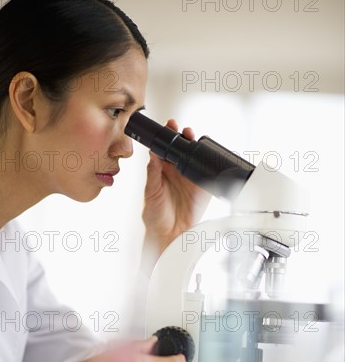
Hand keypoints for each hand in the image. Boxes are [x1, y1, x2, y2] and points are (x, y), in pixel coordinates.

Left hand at [142, 119, 210, 255]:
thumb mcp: (151, 193)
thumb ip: (153, 174)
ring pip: (195, 156)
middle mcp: (176, 171)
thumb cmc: (155, 216)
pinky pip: (208, 172)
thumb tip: (153, 156)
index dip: (167, 135)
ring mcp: (190, 178)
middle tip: (184, 131)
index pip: (165, 147)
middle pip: (182, 148)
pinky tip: (206, 156)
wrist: (169, 234)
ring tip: (193, 138)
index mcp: (161, 169)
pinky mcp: (203, 187)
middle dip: (184, 136)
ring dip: (196, 146)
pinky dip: (209, 164)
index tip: (169, 126)